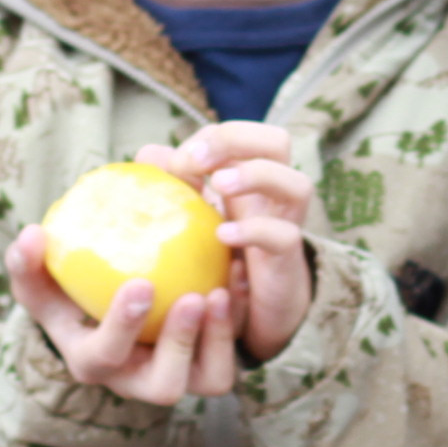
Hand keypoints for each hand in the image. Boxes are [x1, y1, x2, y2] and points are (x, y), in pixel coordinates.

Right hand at [9, 223, 244, 403]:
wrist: (102, 311)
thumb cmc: (67, 295)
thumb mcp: (40, 283)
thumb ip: (27, 262)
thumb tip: (30, 235)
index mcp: (93, 362)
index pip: (105, 355)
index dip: (124, 325)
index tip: (141, 283)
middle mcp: (136, 380)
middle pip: (165, 385)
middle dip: (181, 343)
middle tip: (193, 296)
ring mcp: (176, 375)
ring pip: (210, 379)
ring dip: (221, 337)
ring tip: (223, 289)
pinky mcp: (205, 363)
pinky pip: (233, 353)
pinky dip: (240, 318)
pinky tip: (237, 273)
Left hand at [136, 123, 315, 364]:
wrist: (254, 313)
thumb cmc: (220, 258)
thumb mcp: (192, 218)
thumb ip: (173, 184)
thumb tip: (149, 153)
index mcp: (250, 177)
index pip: (241, 133)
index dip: (211, 136)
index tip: (181, 161)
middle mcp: (273, 194)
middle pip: (279, 141)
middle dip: (237, 138)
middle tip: (199, 160)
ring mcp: (285, 224)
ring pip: (298, 183)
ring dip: (256, 174)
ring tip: (219, 184)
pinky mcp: (285, 259)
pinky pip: (284, 236)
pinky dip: (254, 230)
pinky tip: (222, 235)